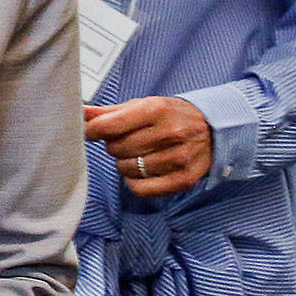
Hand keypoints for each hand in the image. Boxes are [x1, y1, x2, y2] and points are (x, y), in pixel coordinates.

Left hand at [84, 95, 212, 195]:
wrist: (215, 129)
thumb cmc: (171, 116)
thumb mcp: (143, 106)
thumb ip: (109, 111)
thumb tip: (80, 112)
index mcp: (156, 110)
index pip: (109, 125)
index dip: (92, 131)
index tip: (91, 132)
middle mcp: (169, 133)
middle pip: (116, 148)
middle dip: (114, 145)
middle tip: (126, 140)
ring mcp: (178, 158)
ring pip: (126, 169)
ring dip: (124, 163)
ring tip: (138, 154)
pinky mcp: (183, 180)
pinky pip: (140, 189)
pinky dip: (133, 182)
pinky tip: (140, 172)